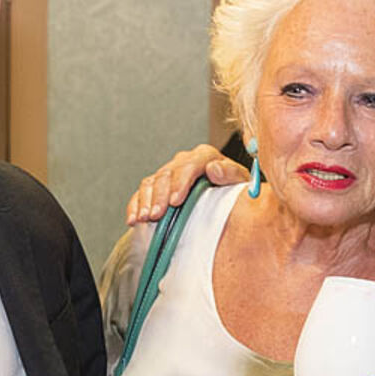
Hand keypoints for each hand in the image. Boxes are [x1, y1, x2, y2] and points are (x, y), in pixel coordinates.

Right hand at [125, 145, 247, 224]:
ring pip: (151, 182)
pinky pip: (142, 193)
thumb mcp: (240, 182)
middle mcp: (185, 161)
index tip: (175, 202)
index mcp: (205, 156)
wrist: (228, 197)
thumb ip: (230, 174)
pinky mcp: (159, 186)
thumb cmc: (235, 191)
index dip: (180, 183)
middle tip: (156, 215)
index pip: (189, 165)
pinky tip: (133, 219)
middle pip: (166, 174)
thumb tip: (214, 169)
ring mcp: (169, 172)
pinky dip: (136, 206)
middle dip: (160, 196)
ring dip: (145, 202)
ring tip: (144, 218)